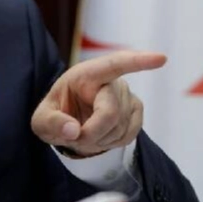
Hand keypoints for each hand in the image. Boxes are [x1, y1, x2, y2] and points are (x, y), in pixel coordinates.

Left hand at [31, 50, 165, 156]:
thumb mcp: (41, 120)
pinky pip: (128, 135)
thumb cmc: (56, 115)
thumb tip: (73, 130)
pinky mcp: (136, 111)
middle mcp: (111, 81)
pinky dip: (110, 143)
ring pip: (119, 128)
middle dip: (90, 133)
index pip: (114, 64)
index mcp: (86, 74)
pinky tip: (99, 136)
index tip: (161, 58)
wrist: (70, 123)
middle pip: (110, 113)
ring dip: (98, 140)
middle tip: (73, 137)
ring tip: (84, 133)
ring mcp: (127, 96)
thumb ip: (51, 123)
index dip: (138, 62)